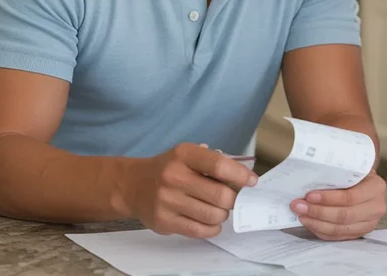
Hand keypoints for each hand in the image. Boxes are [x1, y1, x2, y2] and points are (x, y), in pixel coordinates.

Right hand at [125, 143, 257, 237]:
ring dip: (222, 214)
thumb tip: (243, 179)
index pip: (219, 165)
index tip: (252, 182)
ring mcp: (168, 201)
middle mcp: (174, 176)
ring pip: (213, 215)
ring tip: (218, 209)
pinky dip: (212, 228)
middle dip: (233, 199)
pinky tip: (211, 222)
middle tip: (232, 199)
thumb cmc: (169, 169)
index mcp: (184, 155)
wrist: (134, 185)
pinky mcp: (164, 221)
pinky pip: (199, 231)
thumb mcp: (187, 155)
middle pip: (220, 195)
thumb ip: (213, 163)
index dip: (240, 175)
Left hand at [290, 171, 386, 240]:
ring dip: (316, 223)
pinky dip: (321, 230)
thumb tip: (308, 177)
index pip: (350, 197)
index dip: (328, 198)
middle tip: (298, 206)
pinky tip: (309, 222)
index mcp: (376, 187)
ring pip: (339, 229)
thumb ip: (336, 171)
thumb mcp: (351, 166)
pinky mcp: (359, 233)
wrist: (366, 181)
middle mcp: (376, 207)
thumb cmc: (355, 171)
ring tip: (300, 214)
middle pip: (344, 215)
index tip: (309, 196)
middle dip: (318, 212)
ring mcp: (369, 223)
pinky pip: (337, 237)